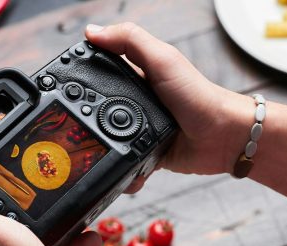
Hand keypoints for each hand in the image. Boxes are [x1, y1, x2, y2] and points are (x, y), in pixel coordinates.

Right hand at [85, 23, 254, 190]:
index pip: (102, 69)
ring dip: (101, 150)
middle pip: (98, 108)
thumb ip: (129, 41)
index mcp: (138, 75)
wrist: (222, 137)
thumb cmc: (199, 95)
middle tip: (71, 128)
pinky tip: (119, 171)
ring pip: (108, 140)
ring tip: (93, 153)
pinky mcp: (146, 154)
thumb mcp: (162, 60)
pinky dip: (120, 171)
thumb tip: (93, 32)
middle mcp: (137, 102)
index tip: (64, 84)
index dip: (83, 74)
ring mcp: (140, 129)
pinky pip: (124, 164)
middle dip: (85, 121)